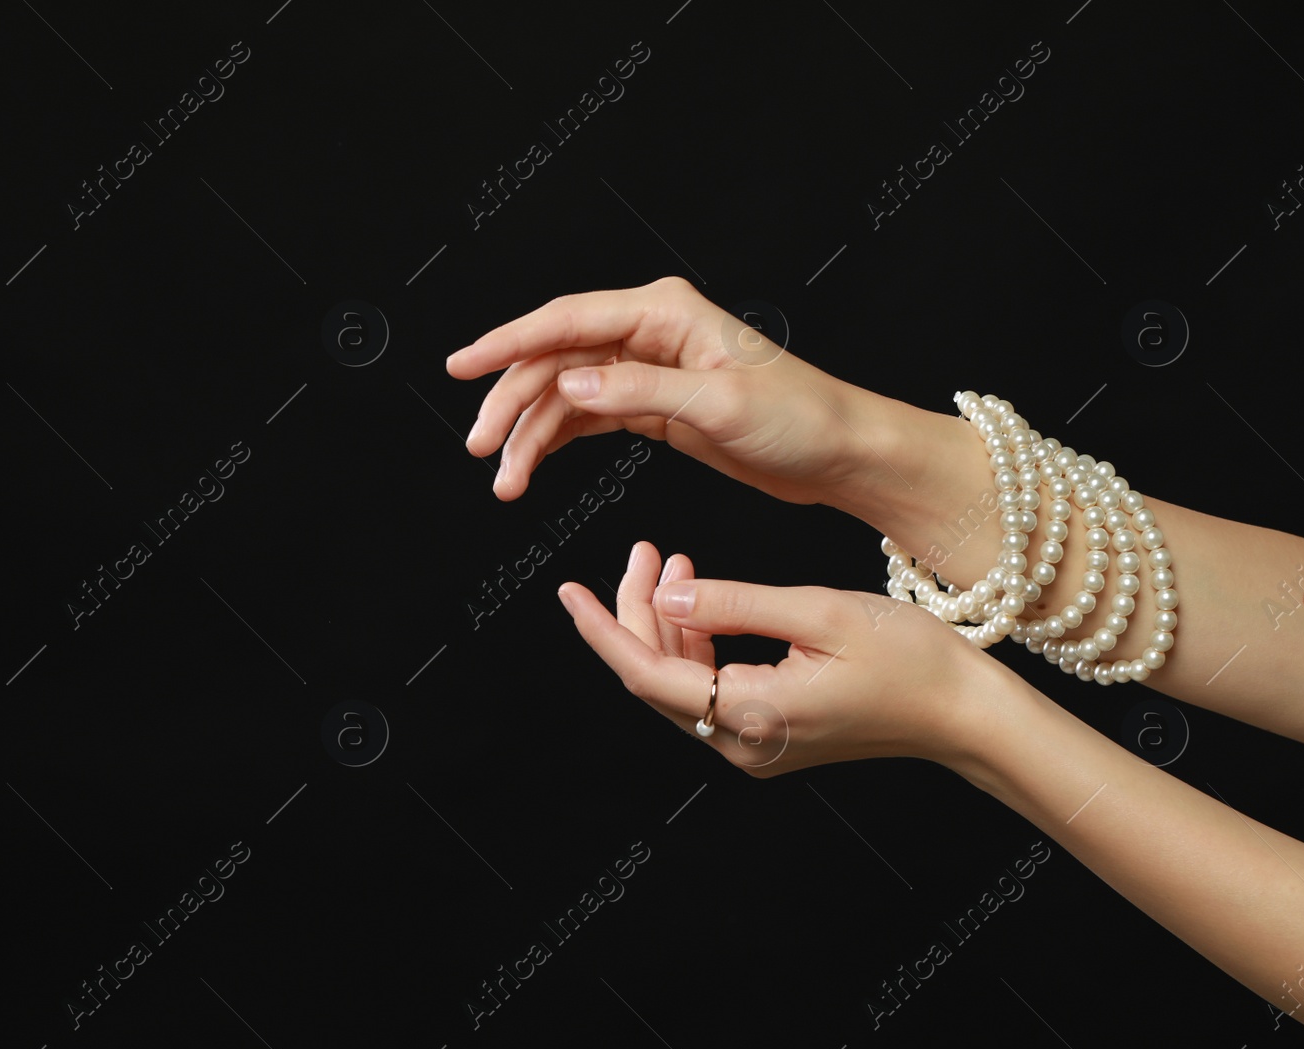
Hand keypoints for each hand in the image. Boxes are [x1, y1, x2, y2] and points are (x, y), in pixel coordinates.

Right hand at [446, 276, 898, 507]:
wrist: (840, 454)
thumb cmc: (801, 417)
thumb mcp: (720, 405)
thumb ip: (640, 391)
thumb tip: (571, 382)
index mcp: (665, 311)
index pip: (567, 319)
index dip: (508, 343)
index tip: (463, 365)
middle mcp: (650, 332)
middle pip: (555, 359)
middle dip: (512, 403)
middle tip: (483, 448)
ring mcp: (647, 368)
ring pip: (564, 394)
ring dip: (531, 435)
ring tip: (506, 481)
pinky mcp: (652, 406)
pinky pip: (586, 418)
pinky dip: (556, 442)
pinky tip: (532, 468)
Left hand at [555, 540, 1001, 776]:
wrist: (965, 713)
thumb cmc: (909, 659)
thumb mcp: (818, 611)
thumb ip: (734, 601)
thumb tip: (667, 590)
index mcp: (749, 714)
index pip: (646, 673)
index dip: (603, 628)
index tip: (568, 591)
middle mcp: (741, 744)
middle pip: (657, 678)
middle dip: (637, 611)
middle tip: (644, 549)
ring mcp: (754, 747)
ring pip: (681, 683)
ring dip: (669, 622)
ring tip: (673, 559)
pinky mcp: (770, 738)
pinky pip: (710, 690)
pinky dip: (698, 641)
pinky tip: (703, 598)